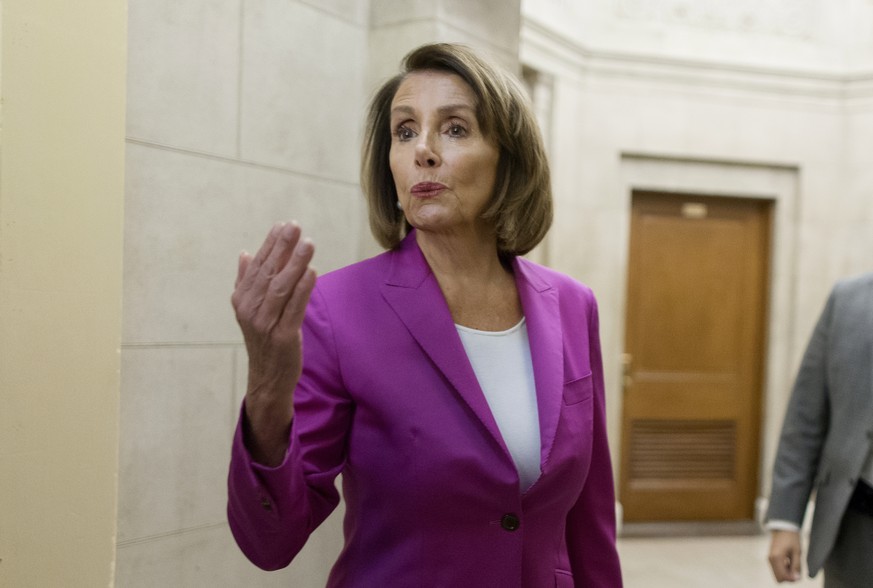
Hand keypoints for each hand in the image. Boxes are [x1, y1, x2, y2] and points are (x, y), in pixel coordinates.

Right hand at [232, 221, 315, 464]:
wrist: (267, 378)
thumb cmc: (263, 339)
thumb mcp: (251, 310)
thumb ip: (247, 281)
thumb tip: (244, 253)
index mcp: (242, 299)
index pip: (257, 265)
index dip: (270, 244)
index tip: (284, 225)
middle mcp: (250, 310)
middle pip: (268, 273)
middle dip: (282, 248)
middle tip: (295, 227)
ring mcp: (265, 324)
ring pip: (280, 287)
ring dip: (295, 264)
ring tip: (307, 244)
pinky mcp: (282, 337)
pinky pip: (293, 308)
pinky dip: (302, 289)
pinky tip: (312, 272)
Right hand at [768, 529, 802, 581]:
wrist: (783, 528)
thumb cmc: (791, 538)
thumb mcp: (797, 552)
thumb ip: (796, 566)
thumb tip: (796, 578)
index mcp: (776, 558)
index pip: (782, 576)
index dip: (792, 578)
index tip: (799, 574)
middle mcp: (771, 559)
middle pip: (779, 578)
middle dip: (789, 577)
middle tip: (797, 569)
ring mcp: (770, 559)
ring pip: (778, 574)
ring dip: (787, 573)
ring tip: (793, 563)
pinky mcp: (771, 558)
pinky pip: (777, 569)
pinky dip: (784, 569)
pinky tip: (789, 561)